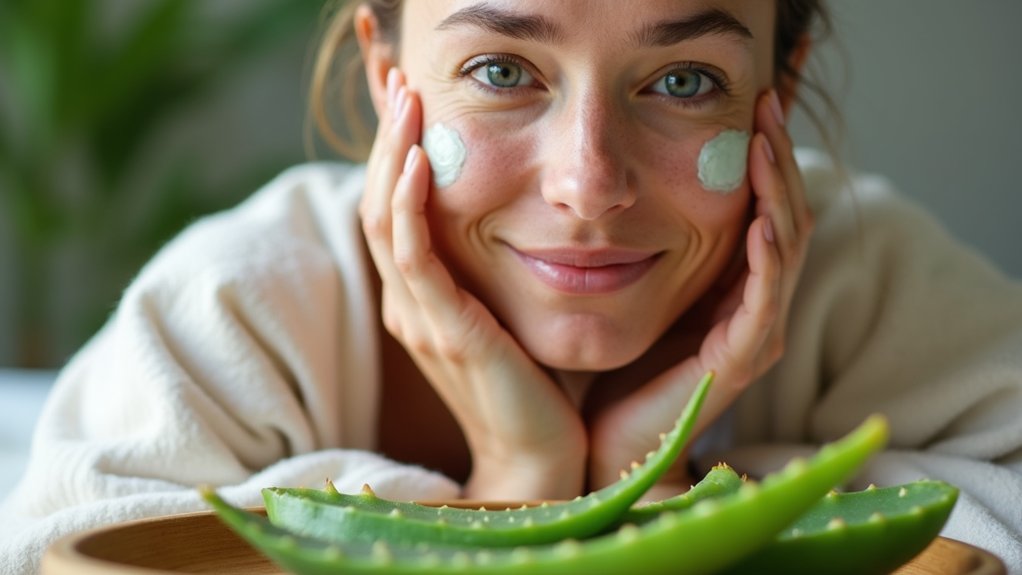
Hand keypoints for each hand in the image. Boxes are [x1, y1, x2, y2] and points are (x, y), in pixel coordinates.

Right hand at [360, 69, 586, 499]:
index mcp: (420, 296)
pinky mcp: (442, 331)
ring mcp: (418, 317)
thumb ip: (492, 270)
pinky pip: (412, 258)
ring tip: (405, 96)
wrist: (538, 459)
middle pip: (376, 200)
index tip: (401, 88)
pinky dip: (408, 206)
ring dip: (390, 153)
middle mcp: (407, 302)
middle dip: (383, 133)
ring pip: (384, 219)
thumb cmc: (533, 387)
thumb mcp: (505, 313)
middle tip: (392, 71)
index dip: (390, 146)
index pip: (391, 205)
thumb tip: (516, 214)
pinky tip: (417, 162)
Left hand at [587, 89, 813, 489]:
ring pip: (784, 248)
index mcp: (732, 289)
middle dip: (777, 158)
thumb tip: (625, 181)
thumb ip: (646, 244)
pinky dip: (767, 254)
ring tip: (764, 142)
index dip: (764, 158)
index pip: (764, 208)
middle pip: (785, 217)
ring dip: (777, 193)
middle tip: (767, 103)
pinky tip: (759, 218)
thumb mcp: (631, 288)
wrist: (603, 445)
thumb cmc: (613, 369)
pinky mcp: (740, 360)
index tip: (752, 104)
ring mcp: (753, 334)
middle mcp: (753, 308)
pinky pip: (764, 297)